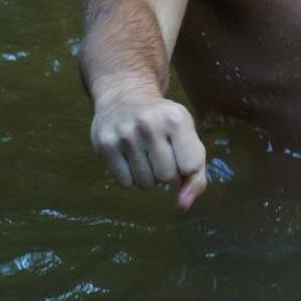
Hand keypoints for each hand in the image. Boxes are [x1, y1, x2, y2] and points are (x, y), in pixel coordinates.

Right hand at [90, 91, 208, 210]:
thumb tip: (183, 206)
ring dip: (148, 177)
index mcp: (176, 120)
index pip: (190, 167)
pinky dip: (130, 177)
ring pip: (145, 183)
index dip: (187, 168)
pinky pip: (125, 183)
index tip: (180, 155)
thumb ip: (195, 174)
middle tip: (160, 153)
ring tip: (144, 154)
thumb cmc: (163, 122)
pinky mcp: (105, 145)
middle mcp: (149, 125)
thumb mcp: (187, 136)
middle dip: (167, 173)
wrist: (124, 94)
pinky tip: (130, 157)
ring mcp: (125, 135)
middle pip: (166, 177)